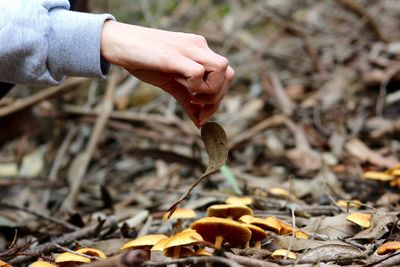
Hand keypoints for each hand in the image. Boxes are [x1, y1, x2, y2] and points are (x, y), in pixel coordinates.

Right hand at [100, 21, 234, 126]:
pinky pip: (199, 72)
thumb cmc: (143, 61)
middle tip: (200, 110)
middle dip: (218, 98)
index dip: (219, 97)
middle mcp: (199, 47)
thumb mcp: (171, 83)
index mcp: (200, 51)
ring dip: (211, 92)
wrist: (119, 43)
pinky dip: (197, 87)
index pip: (225, 74)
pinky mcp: (174, 55)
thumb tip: (200, 123)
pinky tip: (186, 93)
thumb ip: (187, 100)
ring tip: (192, 98)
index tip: (202, 114)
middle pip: (229, 73)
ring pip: (222, 69)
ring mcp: (188, 49)